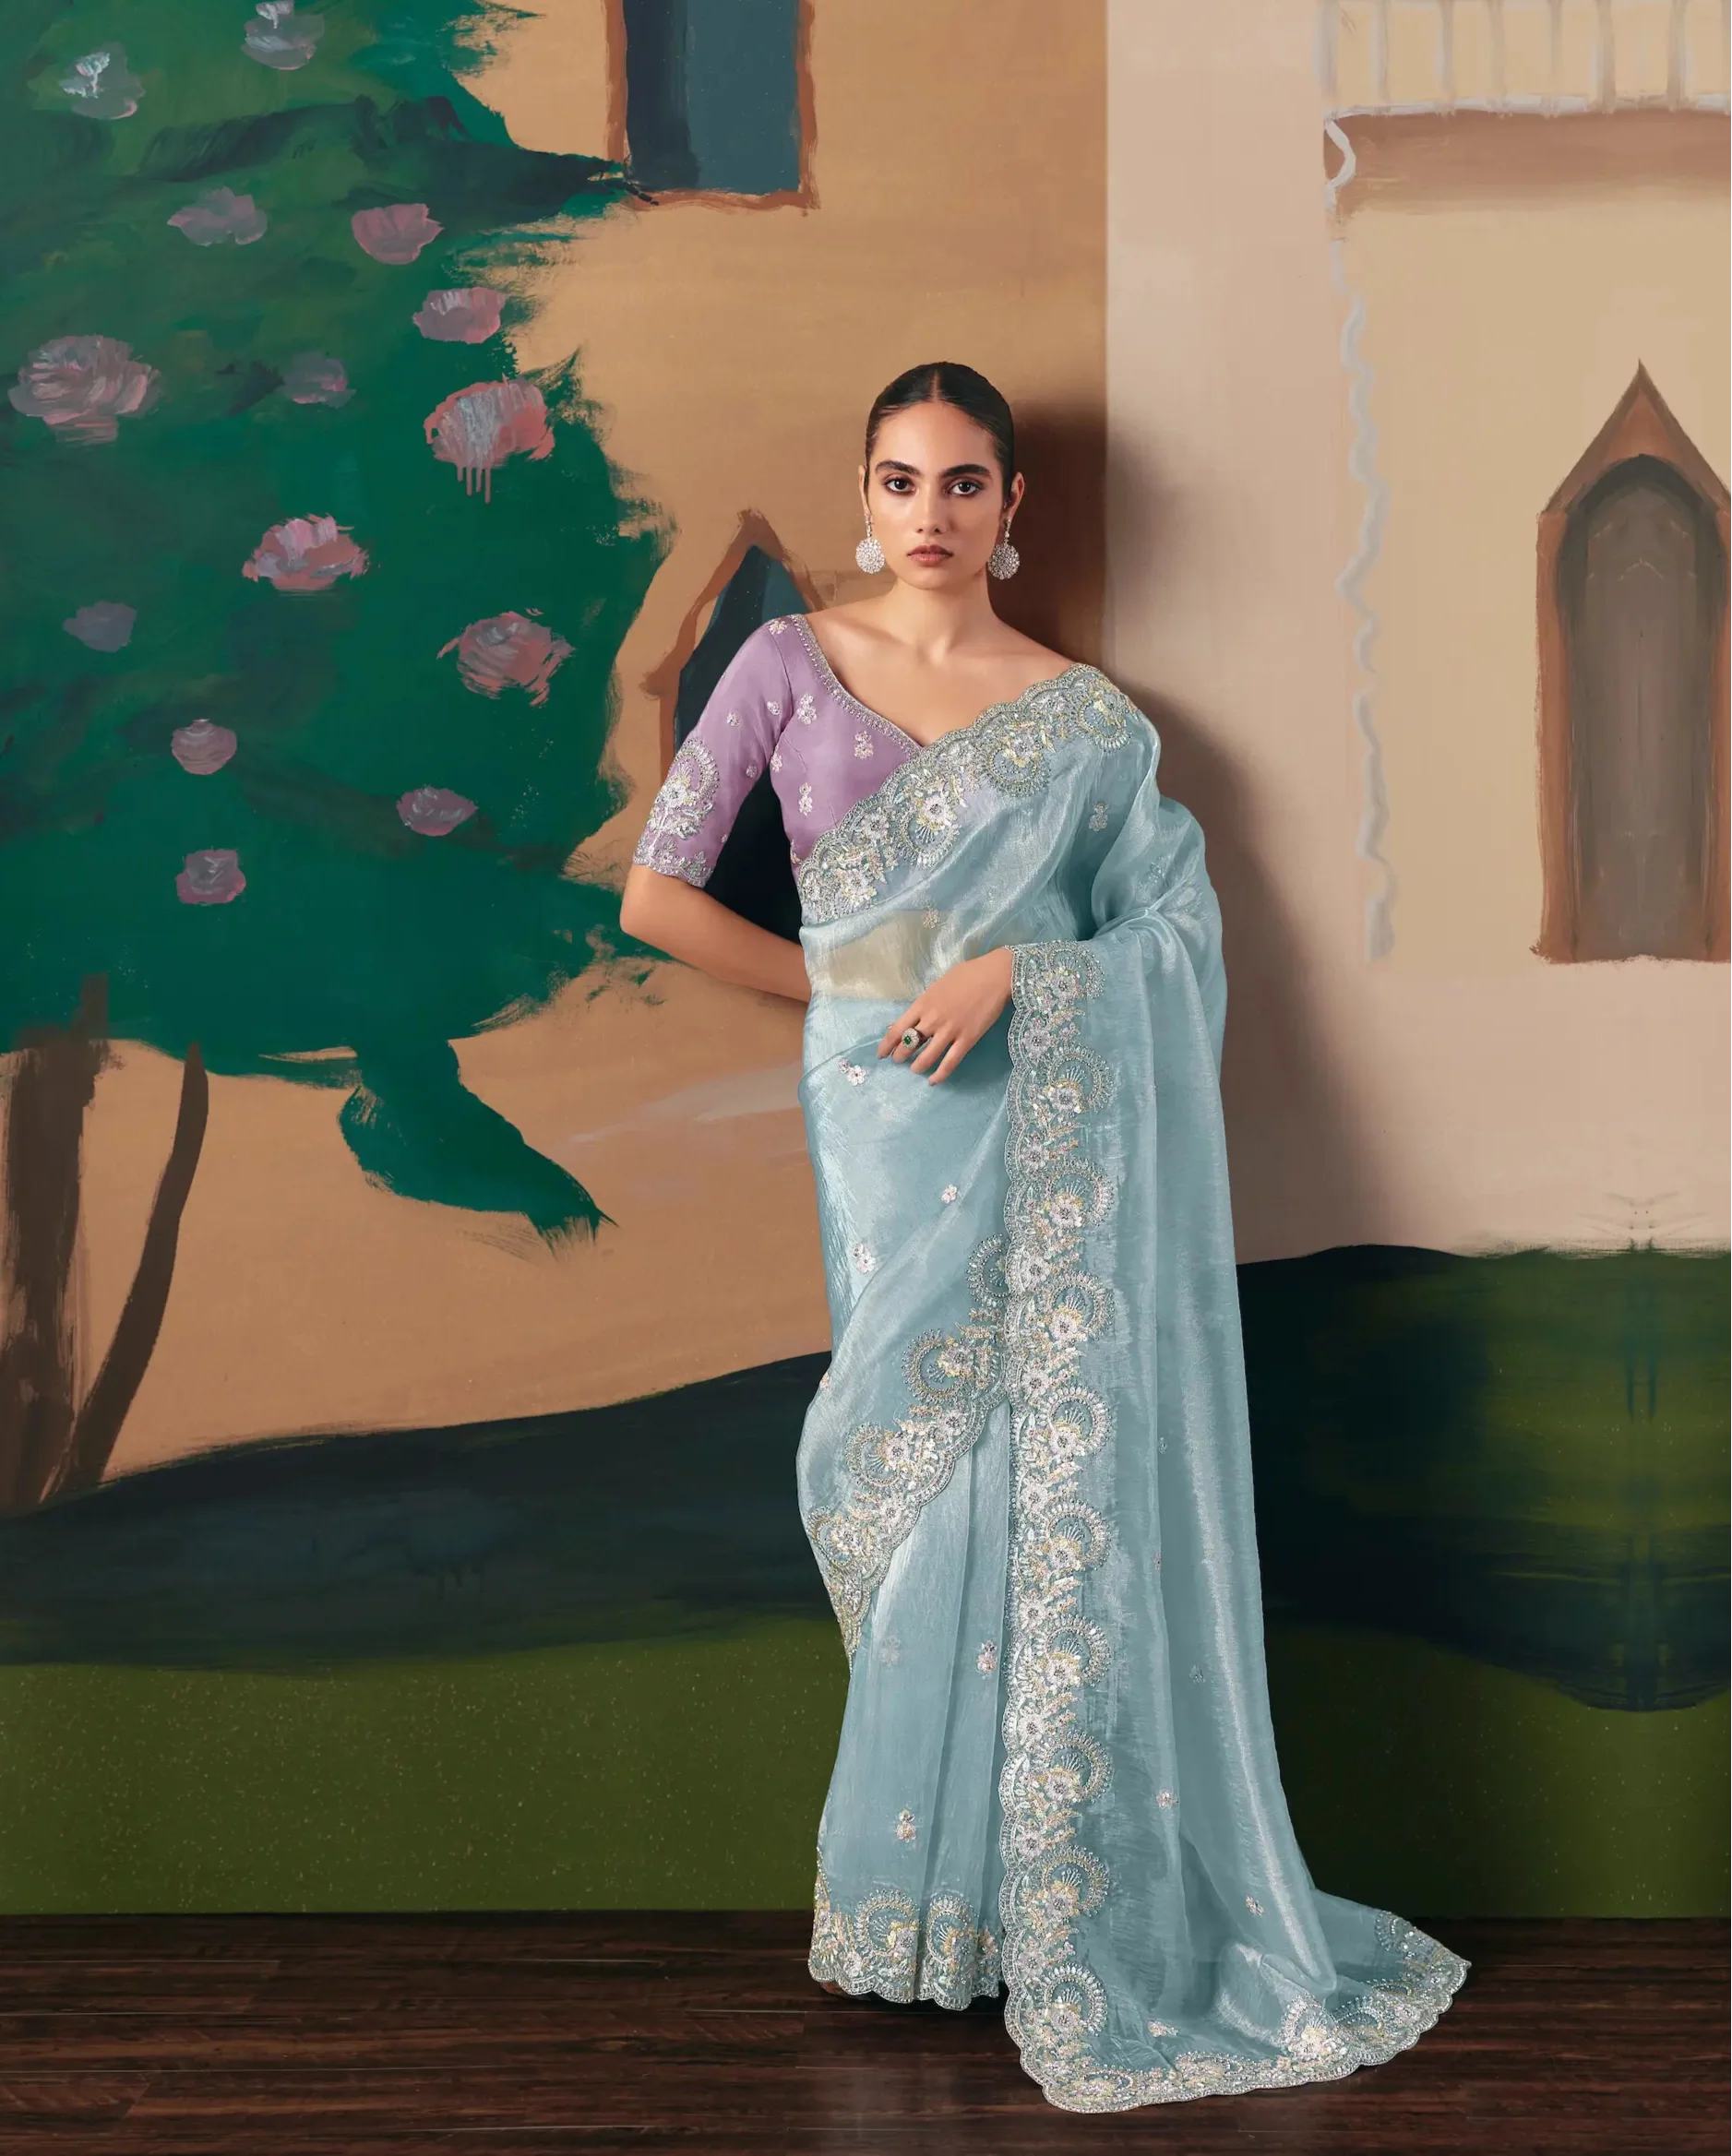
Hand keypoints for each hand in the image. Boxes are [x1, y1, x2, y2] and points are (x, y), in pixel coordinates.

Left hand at [879, 947, 1013, 1082]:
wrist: (994, 976)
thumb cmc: (966, 975)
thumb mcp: (937, 986)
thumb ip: (923, 1004)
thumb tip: (909, 1020)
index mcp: (922, 1004)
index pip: (897, 1030)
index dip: (886, 1045)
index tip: (881, 1054)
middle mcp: (932, 1019)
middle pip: (909, 1045)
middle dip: (900, 1056)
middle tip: (899, 1060)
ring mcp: (949, 1031)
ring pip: (927, 1057)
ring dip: (917, 1066)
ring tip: (915, 1069)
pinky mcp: (967, 1040)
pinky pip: (949, 1062)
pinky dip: (939, 1074)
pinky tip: (933, 1080)